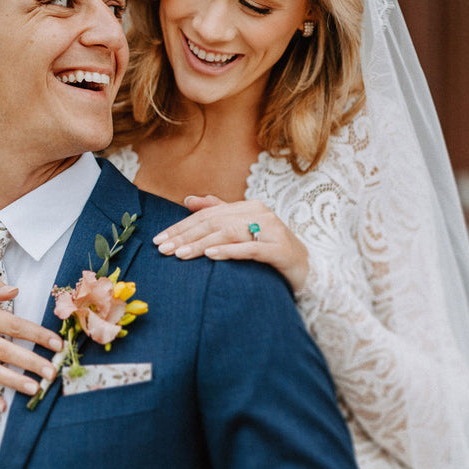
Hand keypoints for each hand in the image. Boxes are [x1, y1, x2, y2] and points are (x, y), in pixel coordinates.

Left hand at [153, 195, 309, 291]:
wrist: (308, 269)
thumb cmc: (271, 250)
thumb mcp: (244, 230)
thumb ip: (218, 212)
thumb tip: (188, 199)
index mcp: (248, 207)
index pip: (208, 215)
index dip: (181, 227)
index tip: (159, 240)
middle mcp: (260, 213)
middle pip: (215, 223)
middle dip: (185, 236)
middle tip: (163, 249)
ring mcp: (271, 230)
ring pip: (229, 234)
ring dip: (201, 244)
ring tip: (180, 254)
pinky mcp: (279, 249)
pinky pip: (250, 248)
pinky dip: (228, 251)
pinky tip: (210, 256)